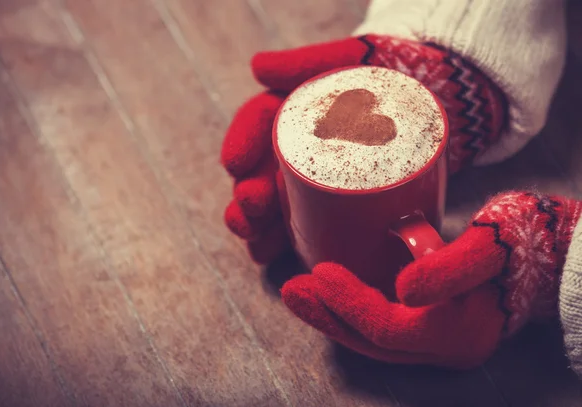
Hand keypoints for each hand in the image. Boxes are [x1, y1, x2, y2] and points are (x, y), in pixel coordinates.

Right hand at [221, 34, 506, 263]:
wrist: (446, 94)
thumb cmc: (396, 74)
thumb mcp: (356, 57)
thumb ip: (311, 60)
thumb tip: (257, 67)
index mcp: (296, 110)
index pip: (258, 124)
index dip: (241, 144)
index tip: (234, 163)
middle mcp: (300, 146)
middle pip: (260, 174)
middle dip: (247, 199)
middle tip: (250, 209)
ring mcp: (318, 176)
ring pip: (276, 208)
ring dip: (259, 229)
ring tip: (257, 243)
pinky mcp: (339, 201)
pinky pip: (305, 226)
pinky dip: (287, 245)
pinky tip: (279, 259)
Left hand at [281, 192, 581, 367]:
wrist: (550, 251)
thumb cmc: (522, 242)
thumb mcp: (487, 247)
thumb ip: (447, 269)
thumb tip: (402, 290)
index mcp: (455, 332)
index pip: (385, 328)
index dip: (347, 303)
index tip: (318, 271)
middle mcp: (444, 345)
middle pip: (371, 341)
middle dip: (327, 315)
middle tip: (290, 289)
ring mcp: (439, 337)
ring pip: (374, 338)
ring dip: (333, 316)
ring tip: (301, 293)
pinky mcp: (434, 321)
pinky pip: (384, 327)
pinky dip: (353, 311)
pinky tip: (334, 295)